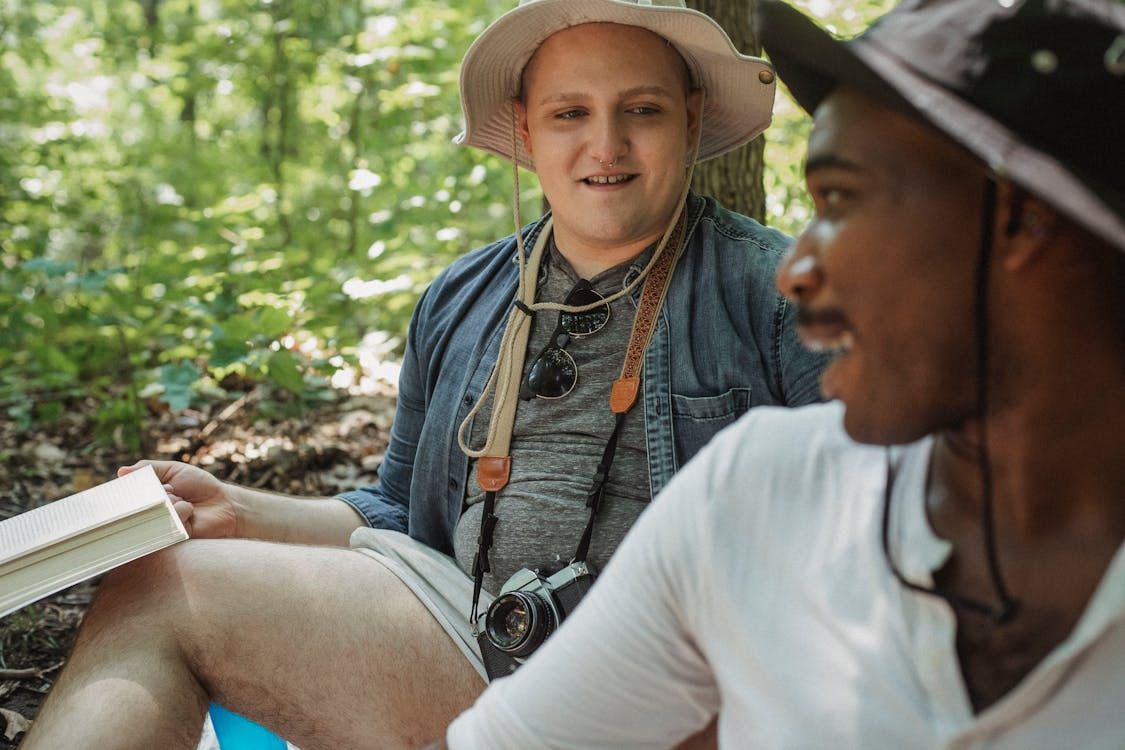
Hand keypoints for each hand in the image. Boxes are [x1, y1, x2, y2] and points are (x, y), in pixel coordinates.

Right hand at [118, 460, 238, 538]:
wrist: (224, 503)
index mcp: (146, 498)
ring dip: (168, 500)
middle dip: (153, 492)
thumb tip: (121, 471)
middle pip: (134, 506)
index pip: (127, 496)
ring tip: (182, 497)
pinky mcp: (170, 537)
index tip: (134, 485)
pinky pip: (166, 522)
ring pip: (150, 512)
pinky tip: (189, 509)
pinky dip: (179, 510)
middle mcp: (148, 515)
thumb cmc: (200, 486)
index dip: (129, 490)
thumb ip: (148, 469)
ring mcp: (158, 527)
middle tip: (171, 489)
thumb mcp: (174, 470)